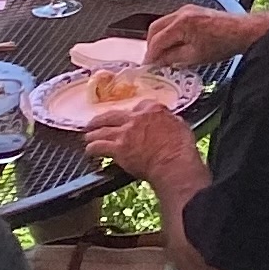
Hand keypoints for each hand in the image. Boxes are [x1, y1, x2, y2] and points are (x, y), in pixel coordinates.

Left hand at [84, 96, 202, 191]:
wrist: (172, 163)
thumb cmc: (181, 147)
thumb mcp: (180, 125)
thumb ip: (169, 120)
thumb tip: (167, 121)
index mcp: (152, 110)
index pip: (137, 106)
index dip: (131, 114)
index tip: (129, 118)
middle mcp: (135, 118)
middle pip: (111, 115)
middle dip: (100, 120)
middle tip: (93, 123)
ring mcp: (124, 133)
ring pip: (101, 130)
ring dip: (92, 134)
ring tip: (88, 137)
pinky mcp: (117, 149)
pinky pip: (98, 146)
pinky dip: (92, 148)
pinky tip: (90, 151)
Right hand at [144, 7, 257, 71]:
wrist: (243, 31)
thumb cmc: (223, 43)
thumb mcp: (194, 57)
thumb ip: (172, 58)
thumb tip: (159, 61)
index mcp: (181, 23)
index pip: (157, 40)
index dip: (150, 55)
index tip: (148, 65)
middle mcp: (182, 13)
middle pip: (155, 28)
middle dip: (151, 45)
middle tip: (153, 60)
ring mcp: (188, 10)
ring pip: (163, 23)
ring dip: (160, 38)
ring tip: (163, 53)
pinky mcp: (194, 11)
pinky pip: (173, 21)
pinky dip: (169, 32)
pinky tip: (174, 43)